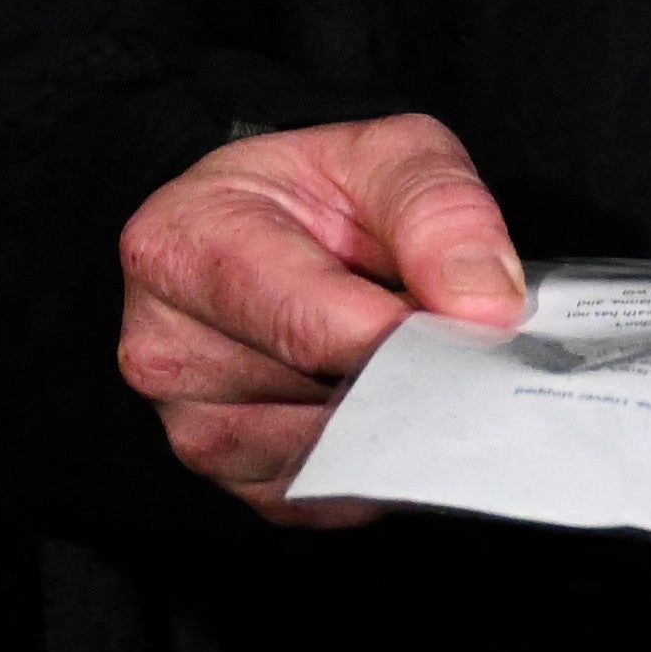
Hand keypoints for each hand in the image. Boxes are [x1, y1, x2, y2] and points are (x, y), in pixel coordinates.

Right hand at [114, 113, 531, 526]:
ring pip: (338, 451)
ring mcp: (192, 426)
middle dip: (413, 373)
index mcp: (180, 247)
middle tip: (468, 341)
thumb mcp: (388, 155)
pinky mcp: (236, 481)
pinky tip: (393, 400)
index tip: (477, 332)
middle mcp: (164, 347)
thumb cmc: (320, 193)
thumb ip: (440, 211)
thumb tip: (486, 307)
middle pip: (325, 395)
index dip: (404, 336)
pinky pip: (335, 496)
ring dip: (400, 415)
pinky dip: (384, 459)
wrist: (278, 233)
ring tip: (415, 355)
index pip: (304, 324)